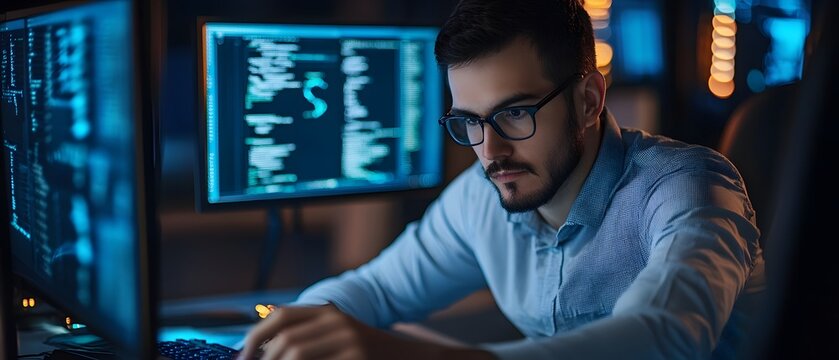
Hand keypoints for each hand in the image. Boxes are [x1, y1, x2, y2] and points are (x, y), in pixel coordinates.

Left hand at [237, 304, 495, 359]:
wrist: (416, 359)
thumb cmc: (372, 354)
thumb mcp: (340, 336)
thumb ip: (309, 336)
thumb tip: (262, 347)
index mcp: (329, 311)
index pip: (280, 316)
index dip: (254, 336)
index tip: (242, 357)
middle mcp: (338, 322)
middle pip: (285, 339)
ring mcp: (349, 341)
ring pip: (295, 354)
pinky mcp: (357, 358)